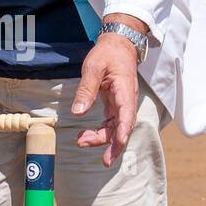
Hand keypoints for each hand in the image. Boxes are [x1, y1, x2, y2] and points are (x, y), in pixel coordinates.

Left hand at [71, 33, 139, 166]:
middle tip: (104, 161)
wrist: (118, 45)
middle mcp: (127, 100)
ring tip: (82, 142)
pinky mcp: (116, 104)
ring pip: (117, 127)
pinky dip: (101, 131)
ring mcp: (123, 103)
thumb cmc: (107, 54)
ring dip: (103, 139)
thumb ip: (86, 89)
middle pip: (124, 126)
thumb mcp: (93, 67)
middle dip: (115, 145)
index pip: (127, 114)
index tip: (117, 144)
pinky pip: (112, 122)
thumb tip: (77, 112)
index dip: (123, 131)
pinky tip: (87, 136)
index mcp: (125, 90)